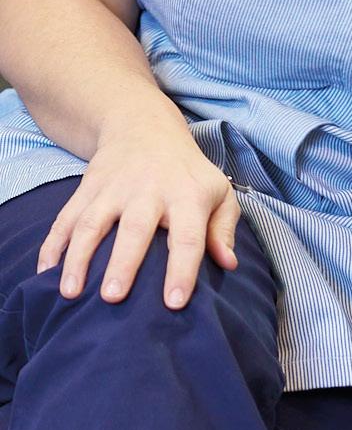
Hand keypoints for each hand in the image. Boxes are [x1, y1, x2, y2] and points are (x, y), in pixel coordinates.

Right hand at [36, 114, 238, 308]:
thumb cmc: (187, 173)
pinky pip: (66, 217)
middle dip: (123, 263)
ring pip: (92, 223)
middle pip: (134, 228)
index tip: (174, 303)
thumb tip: (229, 264)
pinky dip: (52, 244)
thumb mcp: (217, 191)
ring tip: (69, 292)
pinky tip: (45, 272)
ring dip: (78, 257)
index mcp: (186, 195)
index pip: (187, 236)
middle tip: (112, 297)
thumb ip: (224, 229)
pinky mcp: (87, 188)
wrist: (144, 126)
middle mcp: (149, 190)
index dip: (182, 270)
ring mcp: (113, 188)